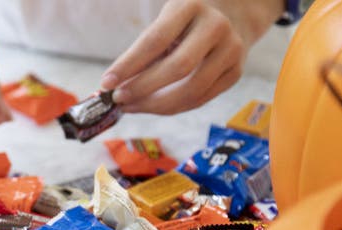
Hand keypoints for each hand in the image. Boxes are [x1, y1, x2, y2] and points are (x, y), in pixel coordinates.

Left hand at [100, 0, 281, 114]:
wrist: (233, 16)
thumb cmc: (186, 22)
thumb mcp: (166, 22)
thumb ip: (143, 51)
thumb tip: (113, 86)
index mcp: (191, 7)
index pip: (155, 40)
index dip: (129, 65)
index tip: (106, 83)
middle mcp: (216, 26)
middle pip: (177, 68)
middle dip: (142, 89)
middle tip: (118, 99)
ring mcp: (231, 50)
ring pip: (191, 90)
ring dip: (155, 105)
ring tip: (131, 106)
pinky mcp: (235, 73)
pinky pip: (200, 100)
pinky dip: (172, 108)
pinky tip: (152, 107)